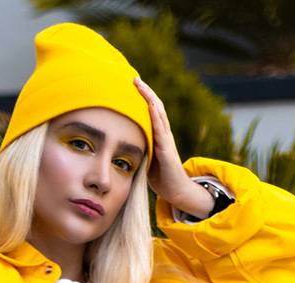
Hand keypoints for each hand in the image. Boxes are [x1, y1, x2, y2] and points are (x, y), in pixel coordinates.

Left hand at [133, 78, 213, 217]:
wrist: (176, 191)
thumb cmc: (160, 177)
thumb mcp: (145, 159)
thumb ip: (138, 148)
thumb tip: (118, 144)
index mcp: (157, 136)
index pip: (150, 112)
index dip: (141, 99)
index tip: (130, 86)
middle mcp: (163, 134)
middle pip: (155, 107)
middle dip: (145, 92)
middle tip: (134, 78)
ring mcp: (166, 141)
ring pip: (159, 114)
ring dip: (150, 98)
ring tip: (141, 85)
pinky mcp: (167, 150)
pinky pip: (161, 130)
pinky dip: (156, 116)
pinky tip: (151, 105)